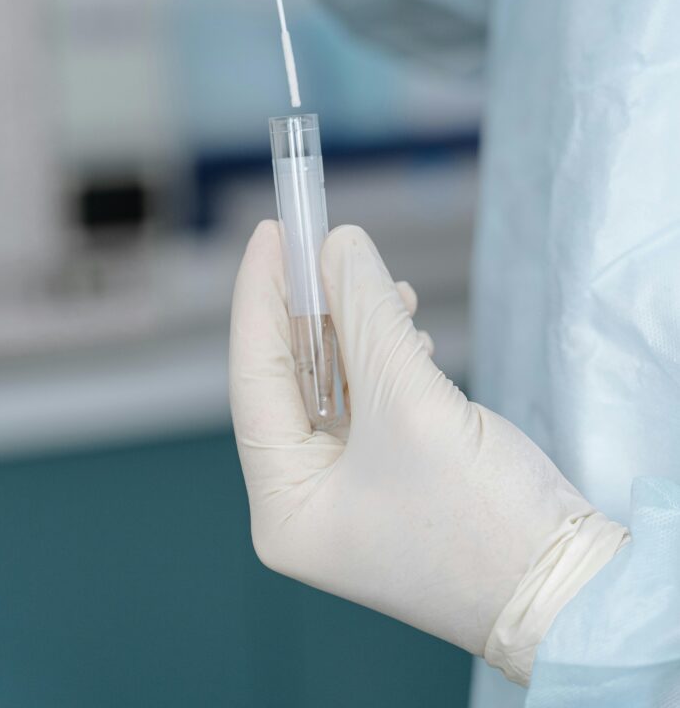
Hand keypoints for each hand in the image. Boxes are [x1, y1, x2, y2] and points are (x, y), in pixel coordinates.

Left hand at [230, 222, 628, 683]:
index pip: (253, 380)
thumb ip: (365, 313)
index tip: (271, 232)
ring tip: (393, 292)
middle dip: (316, 310)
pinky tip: (410, 335)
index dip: (260, 299)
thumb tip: (336, 243)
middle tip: (328, 243)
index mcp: (284, 506)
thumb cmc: (479, 515)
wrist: (568, 589)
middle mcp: (305, 502)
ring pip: (336, 385)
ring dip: (358, 330)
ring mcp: (349, 493)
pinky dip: (386, 359)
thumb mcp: (411, 401)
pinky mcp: (392, 478)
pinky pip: (371, 403)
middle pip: (293, 380)